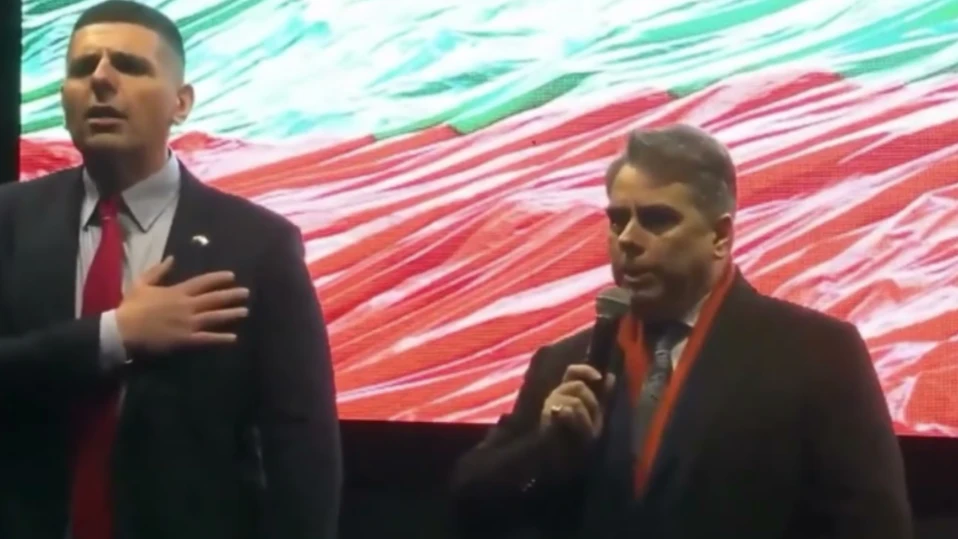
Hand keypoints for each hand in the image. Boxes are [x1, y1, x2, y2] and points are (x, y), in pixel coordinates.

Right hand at [115, 256, 249, 353]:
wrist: (123, 330)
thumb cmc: (131, 307)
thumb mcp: (141, 283)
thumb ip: (158, 271)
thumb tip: (172, 258)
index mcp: (177, 291)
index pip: (203, 282)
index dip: (218, 278)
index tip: (232, 276)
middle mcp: (187, 305)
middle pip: (214, 299)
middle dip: (231, 295)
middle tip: (247, 293)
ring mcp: (188, 323)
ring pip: (215, 316)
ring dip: (231, 314)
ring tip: (245, 311)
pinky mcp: (186, 339)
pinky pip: (207, 338)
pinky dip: (221, 338)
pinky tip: (233, 338)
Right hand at [540, 364, 615, 441]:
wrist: (566, 459)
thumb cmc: (579, 436)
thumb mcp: (596, 413)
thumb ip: (603, 395)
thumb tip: (611, 376)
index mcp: (566, 391)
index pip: (572, 371)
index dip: (586, 371)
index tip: (599, 378)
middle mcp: (556, 395)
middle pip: (578, 386)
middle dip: (592, 402)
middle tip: (593, 419)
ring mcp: (549, 406)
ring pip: (576, 401)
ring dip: (587, 417)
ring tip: (584, 430)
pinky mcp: (548, 418)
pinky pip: (569, 412)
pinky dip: (579, 422)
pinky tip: (577, 431)